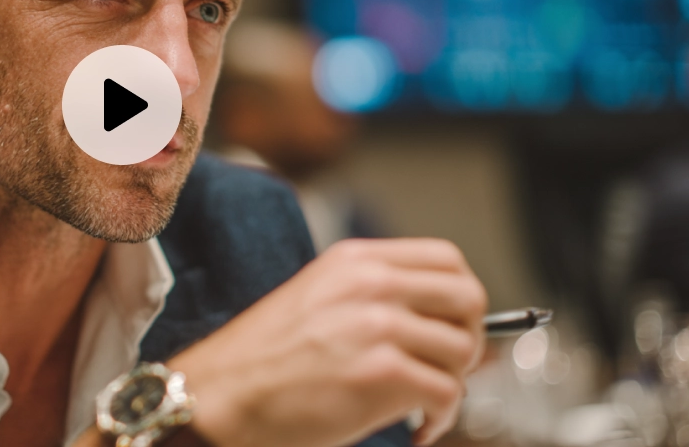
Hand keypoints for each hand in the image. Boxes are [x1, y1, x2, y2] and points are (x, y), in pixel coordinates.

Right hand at [167, 238, 486, 446]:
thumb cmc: (262, 358)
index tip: (452, 324)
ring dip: (452, 384)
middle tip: (446, 366)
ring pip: (463, 351)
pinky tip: (414, 429)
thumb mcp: (318, 297)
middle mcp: (370, 284)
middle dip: (468, 338)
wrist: (220, 394)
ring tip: (422, 404)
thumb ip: (373, 296)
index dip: (460, 296)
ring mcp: (377, 326)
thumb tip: (438, 321)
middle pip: (468, 298)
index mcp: (355, 260)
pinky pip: (447, 394)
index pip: (446, 259)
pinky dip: (440, 420)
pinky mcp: (381, 373)